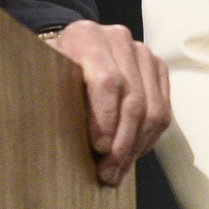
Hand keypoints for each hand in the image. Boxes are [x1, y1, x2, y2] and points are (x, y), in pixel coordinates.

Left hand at [41, 20, 171, 185]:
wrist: (72, 48)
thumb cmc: (53, 68)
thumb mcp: (44, 77)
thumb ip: (53, 97)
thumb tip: (51, 138)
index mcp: (87, 37)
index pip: (107, 81)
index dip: (106, 118)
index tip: (99, 148)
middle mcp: (119, 39)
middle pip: (133, 99)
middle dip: (122, 142)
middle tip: (107, 172)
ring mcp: (143, 53)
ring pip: (153, 109)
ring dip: (136, 147)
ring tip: (117, 172)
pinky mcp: (157, 68)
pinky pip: (163, 112)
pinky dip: (147, 139)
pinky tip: (131, 156)